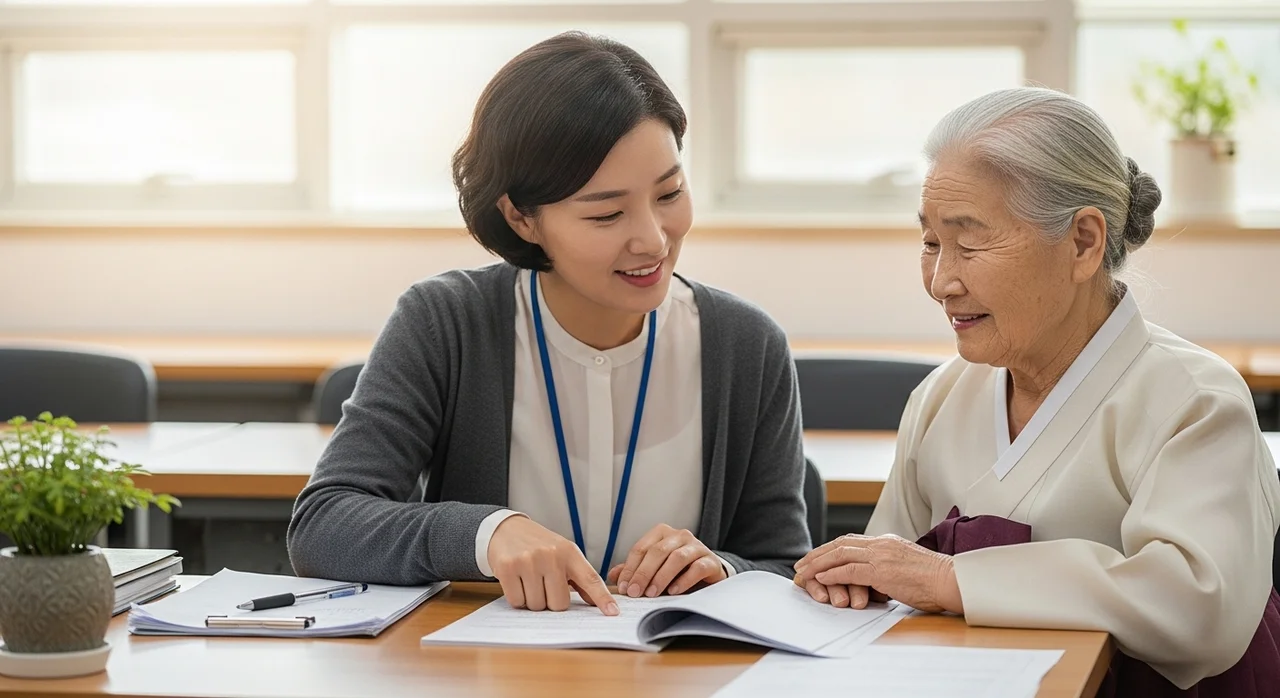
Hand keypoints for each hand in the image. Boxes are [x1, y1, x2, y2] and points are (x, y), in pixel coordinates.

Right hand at [487, 515, 618, 614]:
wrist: (507, 529)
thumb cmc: (538, 545)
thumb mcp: (562, 554)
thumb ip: (579, 578)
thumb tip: (594, 602)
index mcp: (569, 552)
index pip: (590, 579)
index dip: (602, 598)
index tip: (612, 612)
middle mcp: (551, 555)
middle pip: (559, 604)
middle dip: (550, 601)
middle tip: (543, 584)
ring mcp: (529, 561)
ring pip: (537, 605)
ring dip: (532, 600)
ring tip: (529, 580)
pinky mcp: (508, 568)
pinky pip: (517, 601)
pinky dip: (517, 598)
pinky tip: (516, 581)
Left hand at [607, 524, 727, 597]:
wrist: (708, 572)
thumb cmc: (678, 569)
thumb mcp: (654, 568)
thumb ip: (635, 569)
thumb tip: (612, 575)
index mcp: (662, 533)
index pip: (641, 548)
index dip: (630, 568)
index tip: (624, 587)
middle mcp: (679, 536)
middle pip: (658, 551)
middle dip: (643, 573)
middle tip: (635, 592)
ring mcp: (697, 546)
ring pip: (677, 557)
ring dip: (661, 576)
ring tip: (652, 593)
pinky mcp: (711, 560)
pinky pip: (697, 568)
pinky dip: (684, 580)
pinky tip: (673, 591)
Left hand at [793, 533, 962, 613]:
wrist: (951, 580)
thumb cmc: (933, 580)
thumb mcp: (905, 567)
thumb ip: (886, 568)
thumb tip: (872, 580)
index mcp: (886, 542)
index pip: (850, 541)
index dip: (829, 549)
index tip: (815, 558)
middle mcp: (880, 544)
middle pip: (839, 544)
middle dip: (817, 554)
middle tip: (800, 565)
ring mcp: (881, 555)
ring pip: (839, 554)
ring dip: (818, 564)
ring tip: (803, 572)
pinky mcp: (882, 570)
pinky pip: (849, 570)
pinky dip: (832, 574)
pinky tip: (820, 579)